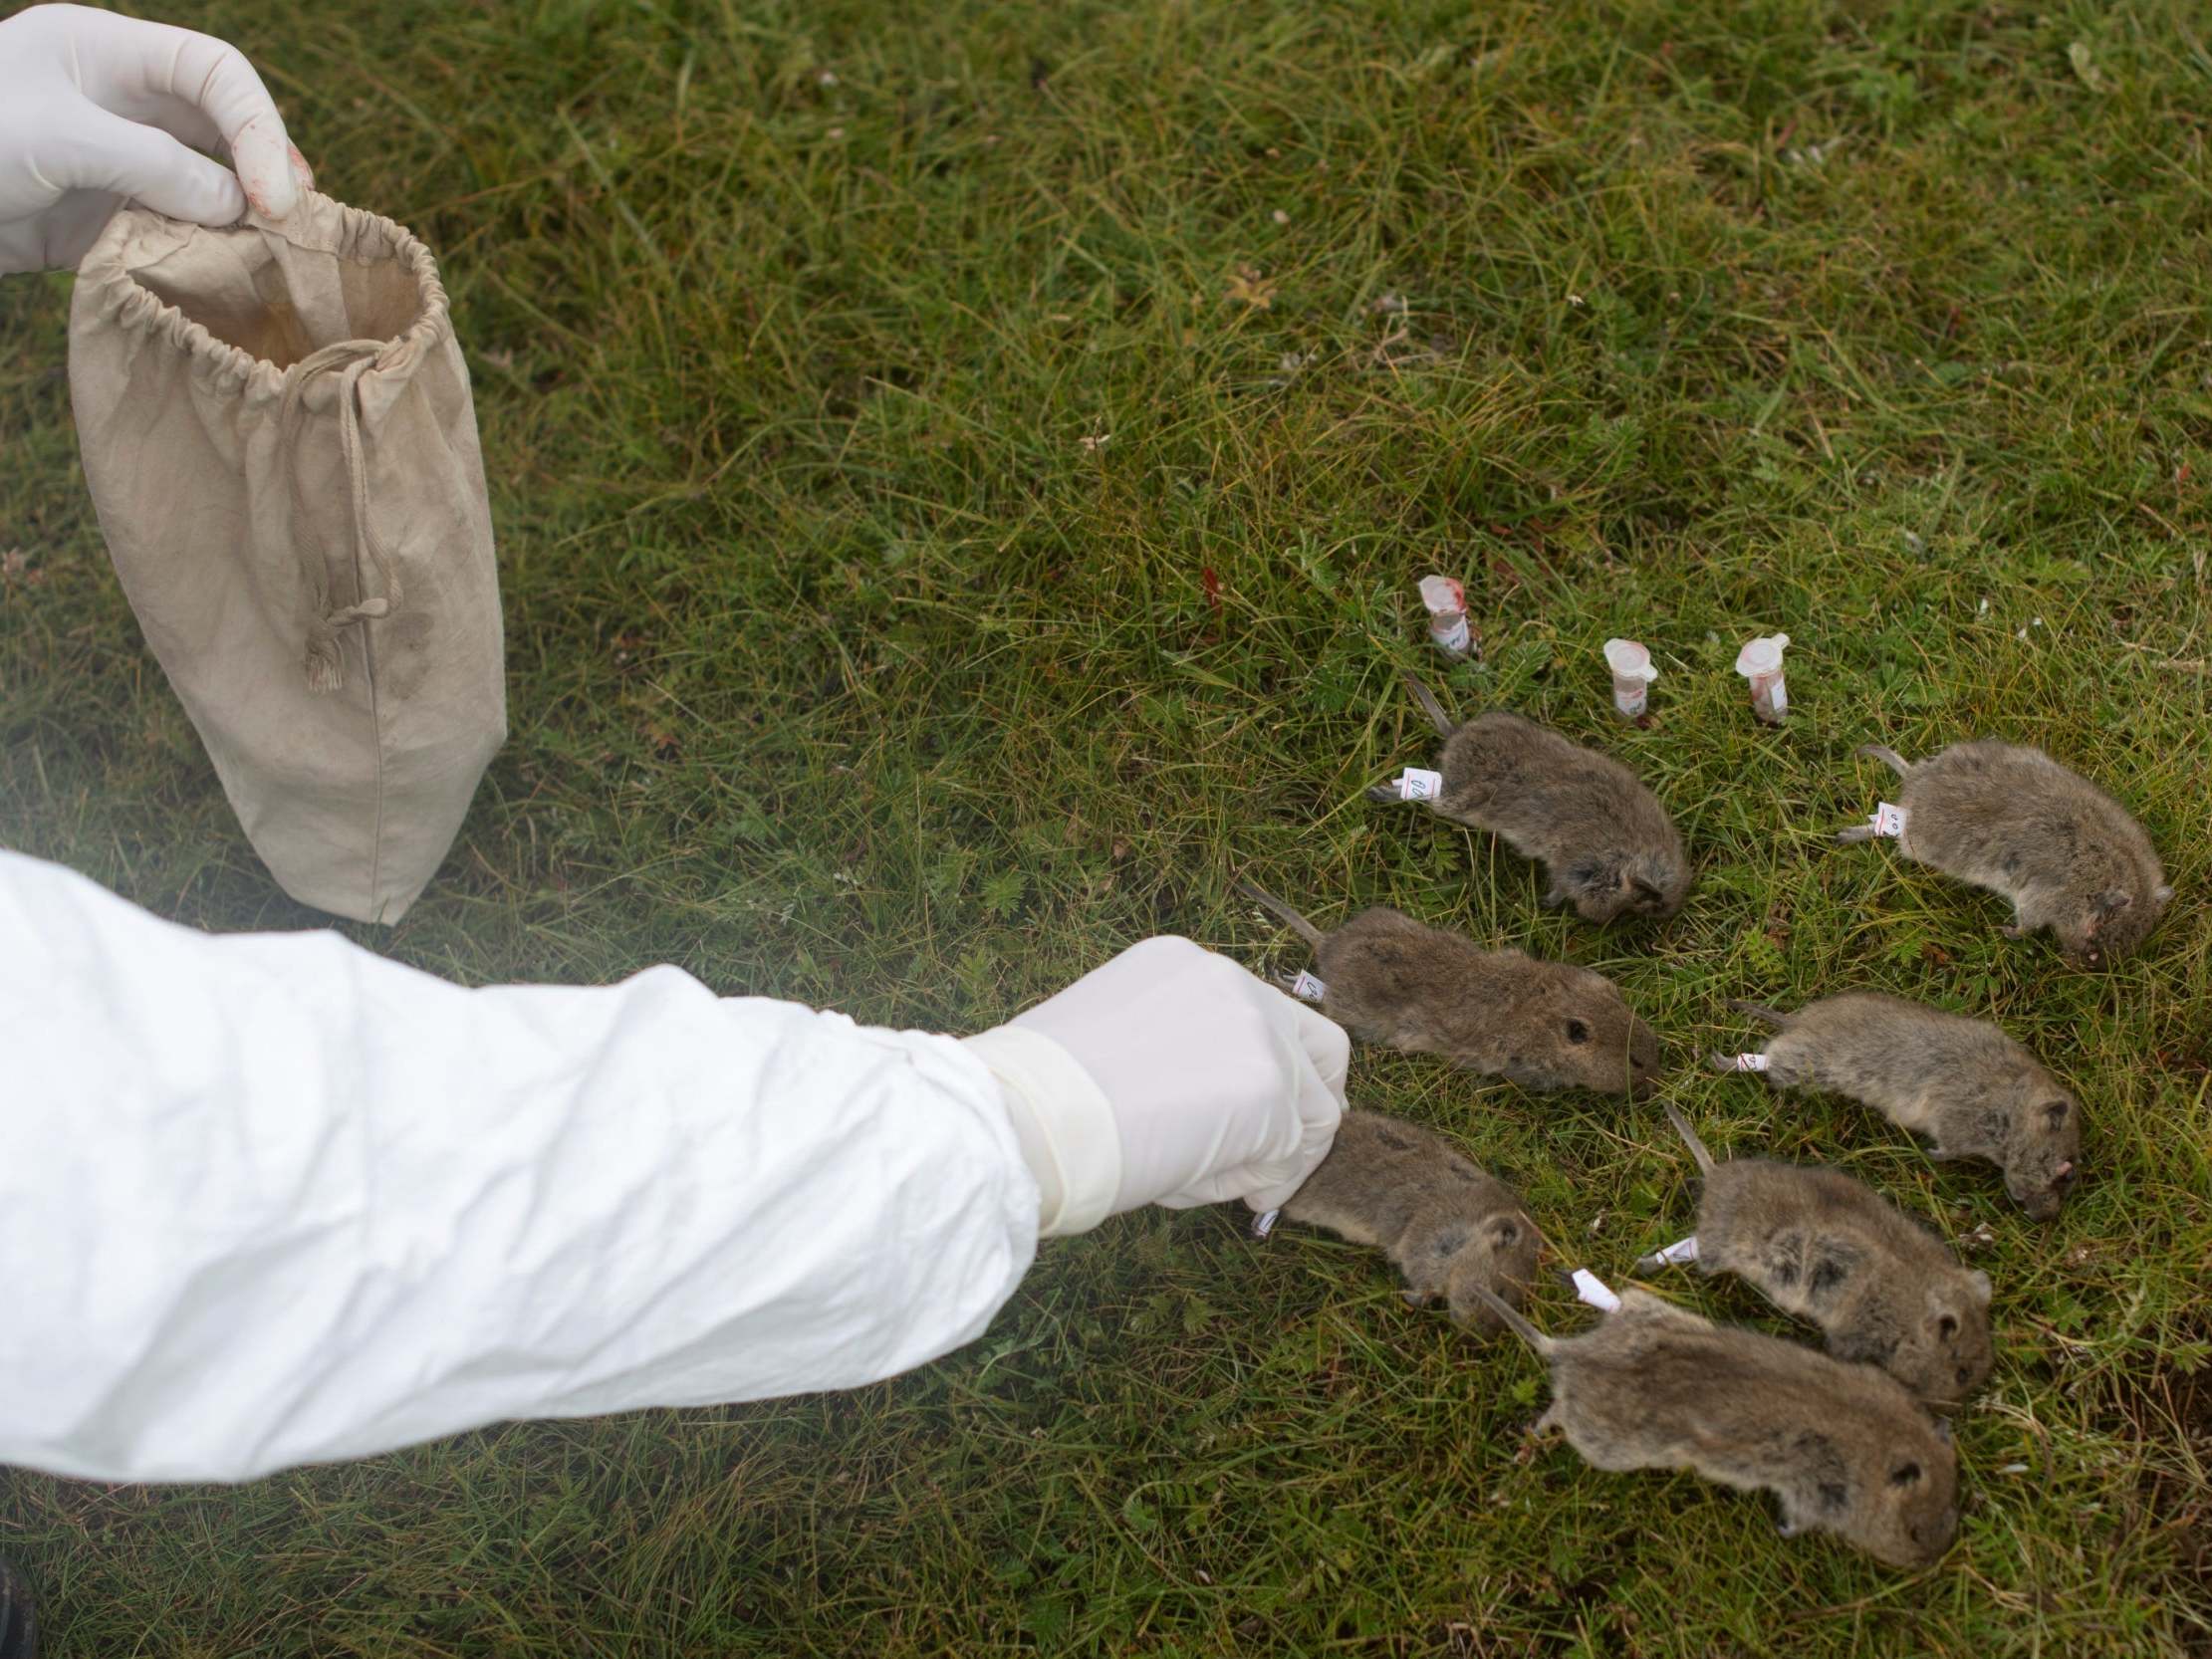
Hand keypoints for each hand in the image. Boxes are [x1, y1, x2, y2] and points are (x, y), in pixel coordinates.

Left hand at [0, 4, 310, 274]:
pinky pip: (171, 234)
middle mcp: (121, 104)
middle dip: (265, 173)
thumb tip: (237, 207)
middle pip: (223, 130)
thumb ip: (153, 167)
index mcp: (108, 54)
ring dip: (238, 221)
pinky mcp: (101, 220)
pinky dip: (199, 255)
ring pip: (206, 186)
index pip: (216, 73)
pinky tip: (217, 276)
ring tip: (267, 257)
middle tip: (294, 226)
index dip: (259, 129)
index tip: (274, 196)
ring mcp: (115, 163)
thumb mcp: (58, 140)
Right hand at [965, 937, 1347, 1234]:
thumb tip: (1220, 1114)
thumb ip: (1179, 1056)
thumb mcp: (1117, 1044)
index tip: (1251, 1122)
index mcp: (1185, 965)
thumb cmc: (1044, 1100)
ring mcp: (1259, 1034)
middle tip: (1280, 1162)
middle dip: (1310, 1112)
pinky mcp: (1271, 1092)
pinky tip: (1190, 1185)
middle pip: (1321, 1050)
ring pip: (1314, 1114)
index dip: (1270, 1074)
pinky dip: (1249, 1184)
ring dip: (1270, 1160)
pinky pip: (1287, 1159)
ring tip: (1203, 1181)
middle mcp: (1231, 983)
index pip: (1265, 1016)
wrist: (1024, 1118)